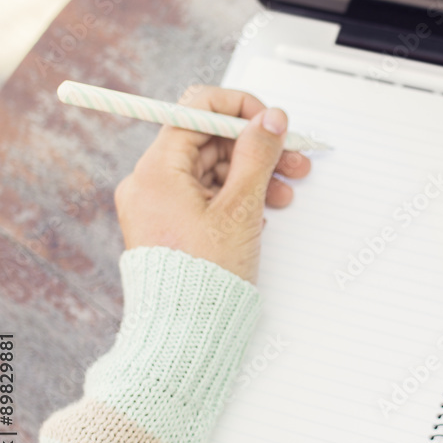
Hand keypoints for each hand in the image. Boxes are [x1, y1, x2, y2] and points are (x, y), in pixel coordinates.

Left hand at [114, 86, 311, 282]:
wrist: (185, 333)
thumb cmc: (205, 279)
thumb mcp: (240, 208)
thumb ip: (258, 155)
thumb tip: (269, 118)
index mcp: (156, 171)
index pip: (195, 110)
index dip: (238, 110)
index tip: (270, 122)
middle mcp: (149, 182)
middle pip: (207, 141)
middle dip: (254, 148)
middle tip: (293, 159)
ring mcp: (158, 204)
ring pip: (211, 169)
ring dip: (252, 174)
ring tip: (284, 192)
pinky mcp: (170, 224)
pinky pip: (205, 195)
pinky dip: (236, 196)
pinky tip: (262, 211)